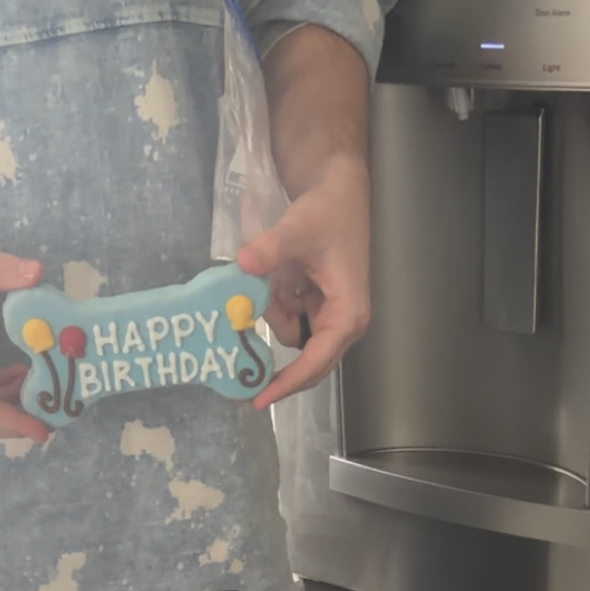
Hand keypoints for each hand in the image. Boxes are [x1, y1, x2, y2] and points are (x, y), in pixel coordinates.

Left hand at [235, 155, 369, 411]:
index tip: (261, 399)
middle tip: (243, 384)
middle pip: (308, 362)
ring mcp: (329, 314)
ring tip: (269, 281)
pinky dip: (274, 305)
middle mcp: (342, 321)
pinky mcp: (316, 305)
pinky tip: (273, 280)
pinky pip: (288, 317)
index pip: (317, 360)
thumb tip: (242, 265)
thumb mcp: (297, 228)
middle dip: (278, 367)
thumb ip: (270, 248)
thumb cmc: (327, 212)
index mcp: (347, 313)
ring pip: (292, 336)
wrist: (337, 191)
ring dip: (274, 316)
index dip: (289, 382)